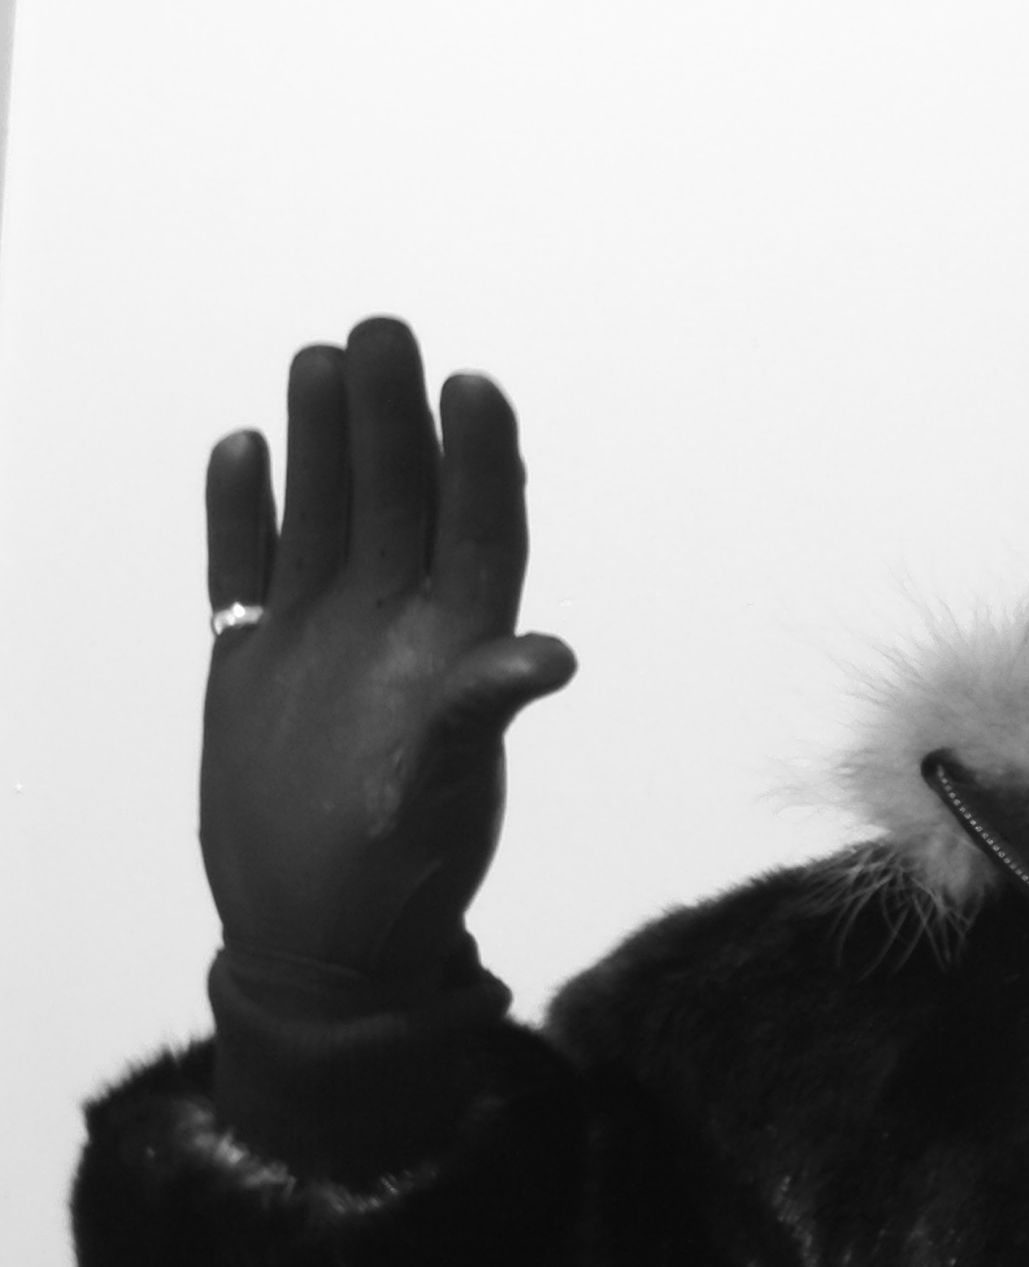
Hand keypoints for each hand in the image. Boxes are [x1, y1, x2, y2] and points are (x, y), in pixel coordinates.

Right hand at [200, 318, 575, 984]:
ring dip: (323, 444)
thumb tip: (550, 655)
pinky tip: (241, 448)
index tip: (473, 381)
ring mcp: (323, 640)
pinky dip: (241, 514)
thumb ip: (480, 713)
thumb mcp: (445, 792)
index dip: (480, 458)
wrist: (320, 938)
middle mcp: (395, 630)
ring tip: (320, 359)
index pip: (479, 530)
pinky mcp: (255, 665)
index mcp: (456, 650)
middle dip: (394, 420)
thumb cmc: (403, 874)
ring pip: (324, 517)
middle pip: (399, 502)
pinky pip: (247, 569)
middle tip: (386, 328)